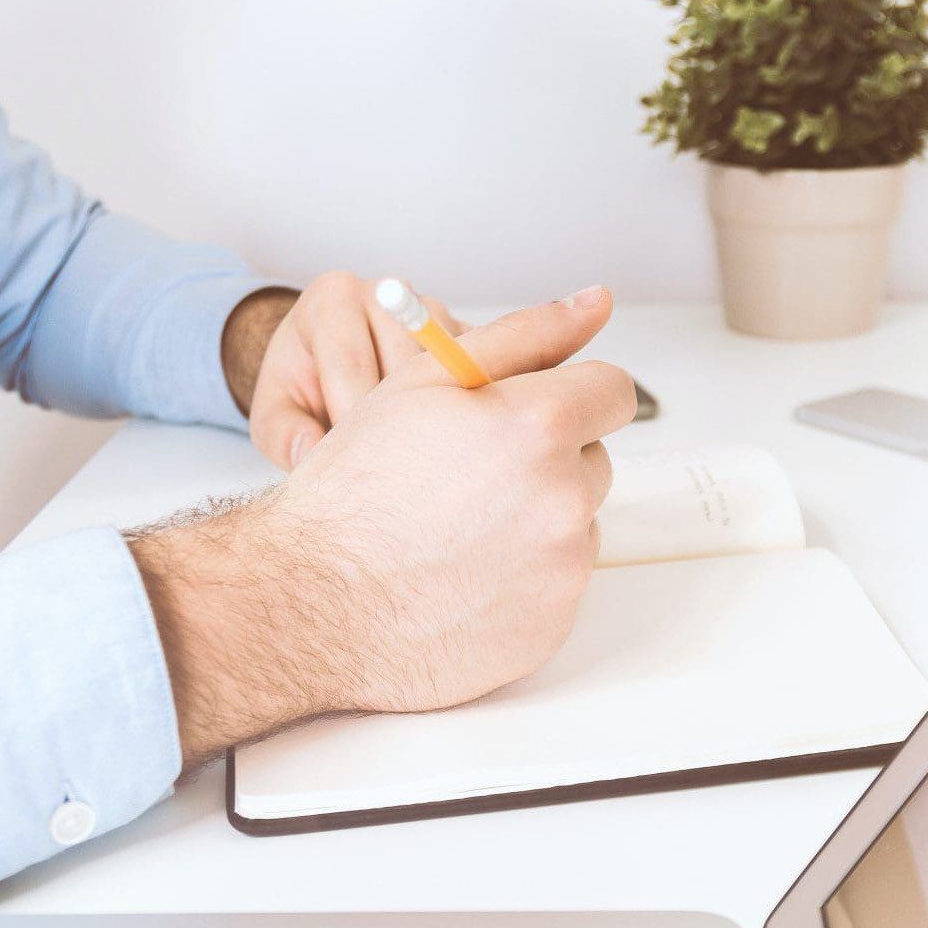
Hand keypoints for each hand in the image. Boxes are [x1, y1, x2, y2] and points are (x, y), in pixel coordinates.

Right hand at [132, 286, 633, 764]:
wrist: (314, 602)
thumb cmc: (357, 487)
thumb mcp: (425, 381)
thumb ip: (524, 335)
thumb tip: (596, 302)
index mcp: (539, 426)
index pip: (613, 392)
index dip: (572, 397)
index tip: (538, 412)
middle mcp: (565, 499)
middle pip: (594, 461)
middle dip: (548, 461)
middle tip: (471, 478)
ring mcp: (563, 569)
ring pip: (577, 525)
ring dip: (537, 521)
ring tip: (460, 531)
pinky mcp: (554, 625)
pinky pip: (559, 584)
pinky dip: (525, 579)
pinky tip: (464, 577)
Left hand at [222, 272, 466, 470]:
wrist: (331, 367)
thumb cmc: (302, 389)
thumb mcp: (273, 414)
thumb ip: (283, 434)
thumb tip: (310, 454)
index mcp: (332, 298)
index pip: (351, 361)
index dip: (353, 420)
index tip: (352, 464)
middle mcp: (387, 293)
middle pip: (406, 365)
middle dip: (397, 422)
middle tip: (388, 467)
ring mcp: (433, 311)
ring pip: (448, 371)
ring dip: (436, 419)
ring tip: (417, 456)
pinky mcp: (467, 334)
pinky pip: (480, 374)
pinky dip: (467, 410)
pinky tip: (447, 441)